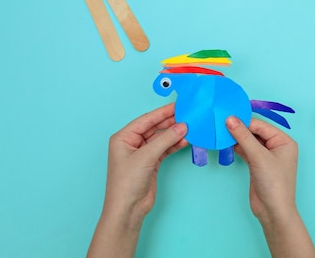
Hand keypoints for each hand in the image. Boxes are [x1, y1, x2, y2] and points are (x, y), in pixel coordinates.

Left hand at [88, 104, 187, 257]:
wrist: (128, 209)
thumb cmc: (127, 182)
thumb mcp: (146, 157)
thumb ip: (165, 140)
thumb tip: (182, 126)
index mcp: (123, 137)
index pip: (146, 120)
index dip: (162, 112)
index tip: (178, 105)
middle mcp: (132, 143)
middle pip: (154, 128)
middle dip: (170, 122)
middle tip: (188, 115)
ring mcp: (142, 153)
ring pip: (161, 138)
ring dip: (174, 134)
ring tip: (190, 128)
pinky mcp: (151, 162)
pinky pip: (165, 149)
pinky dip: (174, 145)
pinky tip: (185, 141)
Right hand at [225, 116, 297, 222]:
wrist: (273, 211)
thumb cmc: (274, 183)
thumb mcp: (259, 157)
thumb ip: (244, 137)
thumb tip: (230, 119)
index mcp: (284, 141)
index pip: (261, 125)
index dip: (244, 121)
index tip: (227, 116)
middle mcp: (277, 146)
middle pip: (255, 132)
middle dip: (240, 129)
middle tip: (221, 123)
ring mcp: (267, 156)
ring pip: (250, 141)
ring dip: (237, 138)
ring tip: (221, 132)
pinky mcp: (257, 165)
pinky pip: (246, 150)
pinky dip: (237, 147)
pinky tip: (226, 144)